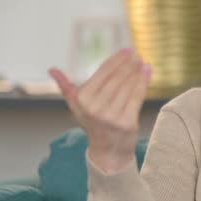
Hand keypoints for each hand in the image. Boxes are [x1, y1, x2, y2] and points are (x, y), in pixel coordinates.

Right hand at [48, 48, 151, 172]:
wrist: (108, 151)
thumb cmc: (93, 123)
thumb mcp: (77, 106)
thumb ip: (66, 88)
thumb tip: (52, 69)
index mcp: (82, 100)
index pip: (102, 73)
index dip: (116, 60)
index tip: (127, 50)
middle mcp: (95, 108)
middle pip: (116, 79)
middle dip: (128, 64)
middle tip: (137, 53)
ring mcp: (111, 116)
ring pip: (128, 86)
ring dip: (137, 71)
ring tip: (143, 61)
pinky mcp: (127, 122)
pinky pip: (137, 97)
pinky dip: (143, 81)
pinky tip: (148, 70)